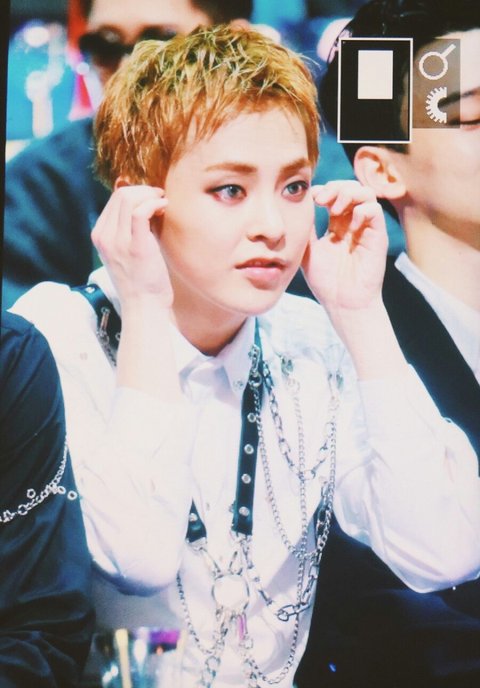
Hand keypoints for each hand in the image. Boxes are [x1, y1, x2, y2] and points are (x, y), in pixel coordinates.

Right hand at [91, 185, 171, 306]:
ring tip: (163, 201)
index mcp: (99, 236)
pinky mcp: (135, 246)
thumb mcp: (125, 251)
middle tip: (160, 197)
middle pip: (120, 195)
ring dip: (150, 194)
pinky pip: (140, 211)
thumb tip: (140, 202)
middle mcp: (105, 237)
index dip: (135, 193)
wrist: (144, 305)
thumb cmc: (141, 280)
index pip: (113, 200)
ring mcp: (118, 242)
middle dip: (143, 190)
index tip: (151, 199)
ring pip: (128, 199)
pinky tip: (164, 207)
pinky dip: (153, 203)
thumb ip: (127, 229)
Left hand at [302, 181, 387, 311]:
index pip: (335, 194)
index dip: (324, 190)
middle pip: (350, 188)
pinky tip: (349, 225)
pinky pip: (375, 210)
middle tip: (321, 199)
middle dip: (335, 187)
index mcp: (337, 225)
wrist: (343, 303)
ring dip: (348, 194)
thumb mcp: (308, 251)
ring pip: (365, 193)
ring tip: (334, 209)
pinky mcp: (377, 236)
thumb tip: (294, 207)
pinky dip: (361, 210)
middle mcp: (353, 223)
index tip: (311, 198)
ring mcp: (366, 229)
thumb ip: (306, 229)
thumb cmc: (326, 282)